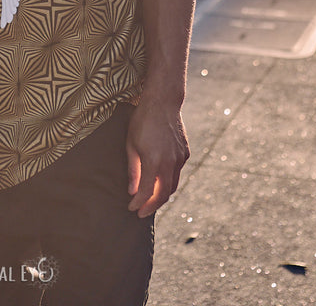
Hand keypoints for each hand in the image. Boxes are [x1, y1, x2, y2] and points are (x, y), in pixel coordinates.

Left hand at [126, 97, 189, 217]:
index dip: (139, 203)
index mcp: (154, 161)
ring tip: (150, 201)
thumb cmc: (142, 121)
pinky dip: (168, 181)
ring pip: (172, 185)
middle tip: (142, 213)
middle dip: (152, 206)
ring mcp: (180, 158)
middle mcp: (170, 163)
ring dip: (162, 196)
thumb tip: (132, 191)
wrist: (163, 102)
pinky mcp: (185, 153)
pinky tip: (160, 182)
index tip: (132, 209)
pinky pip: (177, 173)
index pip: (146, 192)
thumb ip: (133, 170)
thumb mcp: (131, 145)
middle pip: (163, 194)